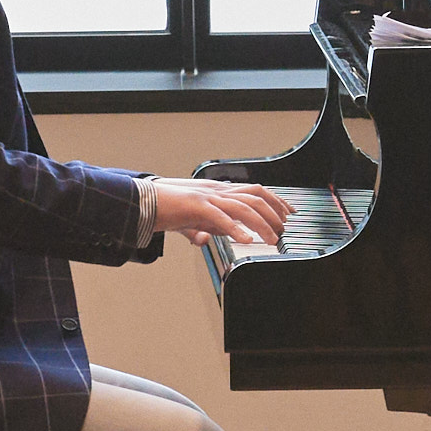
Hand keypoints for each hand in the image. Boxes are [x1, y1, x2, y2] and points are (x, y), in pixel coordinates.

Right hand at [150, 179, 289, 247]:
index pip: (255, 190)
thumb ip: (198, 229)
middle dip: (274, 212)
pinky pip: (221, 217)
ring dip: (262, 223)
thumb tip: (204, 239)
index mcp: (218, 191)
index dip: (275, 200)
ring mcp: (207, 197)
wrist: (142, 201)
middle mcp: (217, 191)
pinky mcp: (196, 207)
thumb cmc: (165, 209)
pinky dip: (236, 228)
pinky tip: (246, 240)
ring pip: (244, 206)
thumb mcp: (187, 221)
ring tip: (271, 239)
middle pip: (255, 195)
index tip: (288, 213)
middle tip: (283, 230)